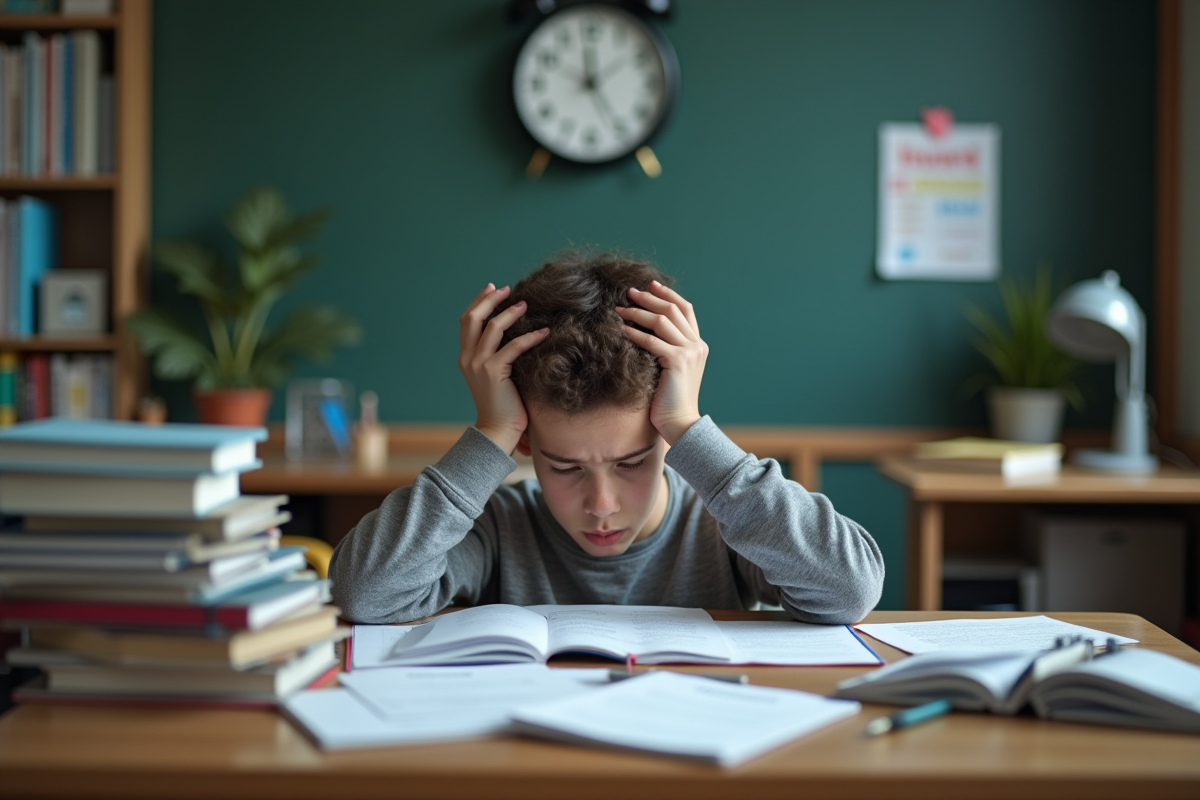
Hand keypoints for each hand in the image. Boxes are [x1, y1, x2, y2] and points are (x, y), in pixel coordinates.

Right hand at [458, 283, 548, 453]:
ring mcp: (478, 365)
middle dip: (489, 300)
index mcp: (465, 357)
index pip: (467, 321)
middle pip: (472, 318)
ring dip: (511, 313)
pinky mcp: (493, 372)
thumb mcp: (493, 376)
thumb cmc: (502, 405)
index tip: (493, 288)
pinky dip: (530, 337)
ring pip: (492, 327)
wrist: (497, 430)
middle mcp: (467, 358)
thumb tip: (512, 335)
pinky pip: (513, 346)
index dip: (479, 302)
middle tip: (507, 289)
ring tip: (526, 305)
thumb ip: (496, 356)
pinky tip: (544, 332)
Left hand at [615, 281, 707, 444]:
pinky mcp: (678, 361)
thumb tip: (646, 331)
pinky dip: (635, 333)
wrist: (680, 422)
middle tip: (629, 292)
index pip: (685, 309)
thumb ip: (668, 349)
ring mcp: (689, 352)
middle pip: (673, 310)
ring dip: (638, 312)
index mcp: (698, 345)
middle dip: (649, 298)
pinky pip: (652, 340)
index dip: (668, 295)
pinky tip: (622, 330)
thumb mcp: (673, 370)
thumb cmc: (671, 400)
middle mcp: (697, 345)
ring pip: (662, 321)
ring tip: (620, 310)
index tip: (651, 285)